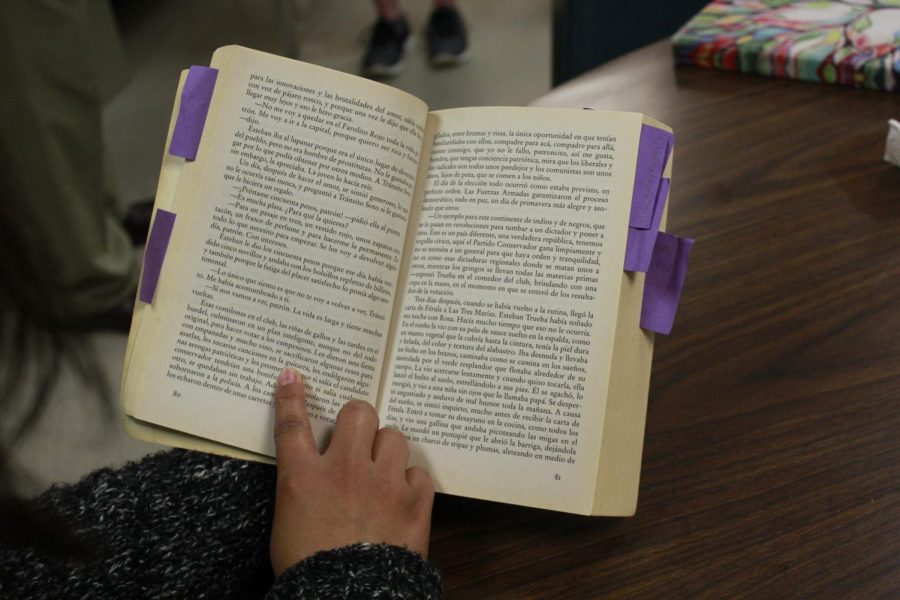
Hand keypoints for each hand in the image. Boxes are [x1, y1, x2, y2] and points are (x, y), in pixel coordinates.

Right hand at [269, 368, 434, 576]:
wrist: (347, 598)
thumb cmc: (310, 568)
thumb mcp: (288, 523)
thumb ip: (302, 488)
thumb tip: (315, 476)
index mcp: (303, 478)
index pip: (293, 425)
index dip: (292, 396)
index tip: (293, 376)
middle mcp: (344, 470)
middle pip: (358, 413)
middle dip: (358, 420)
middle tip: (357, 437)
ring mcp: (383, 482)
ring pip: (393, 436)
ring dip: (386, 450)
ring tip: (382, 472)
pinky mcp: (413, 500)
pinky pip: (418, 472)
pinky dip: (411, 483)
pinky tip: (402, 497)